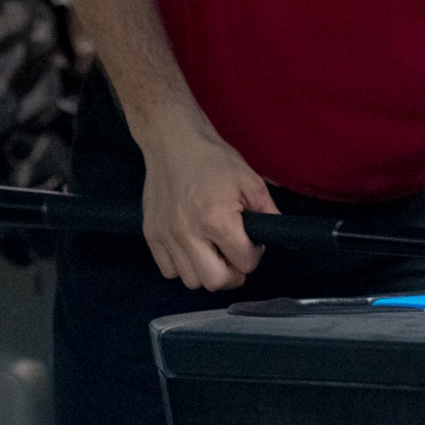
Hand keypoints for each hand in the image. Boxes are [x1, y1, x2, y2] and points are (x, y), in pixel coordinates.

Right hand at [136, 120, 276, 290]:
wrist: (173, 142)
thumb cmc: (215, 160)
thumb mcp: (251, 181)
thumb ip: (268, 212)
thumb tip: (274, 235)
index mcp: (217, 220)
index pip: (244, 263)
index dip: (254, 255)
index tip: (252, 241)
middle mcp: (188, 234)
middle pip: (215, 282)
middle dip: (232, 273)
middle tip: (235, 257)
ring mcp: (166, 236)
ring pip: (189, 280)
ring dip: (206, 271)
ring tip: (212, 252)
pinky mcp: (150, 234)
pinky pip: (167, 270)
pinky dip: (182, 266)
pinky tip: (191, 248)